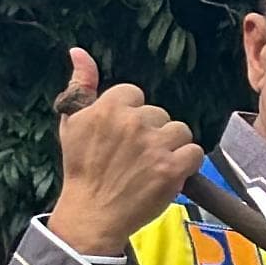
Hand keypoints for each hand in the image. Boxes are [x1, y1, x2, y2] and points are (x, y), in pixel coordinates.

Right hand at [49, 45, 201, 258]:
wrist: (91, 213)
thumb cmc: (81, 168)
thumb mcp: (71, 122)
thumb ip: (81, 84)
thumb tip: (78, 51)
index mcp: (108, 107)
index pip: (136, 95)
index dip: (131, 117)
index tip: (122, 138)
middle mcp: (132, 123)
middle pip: (159, 114)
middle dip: (152, 133)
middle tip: (134, 157)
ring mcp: (153, 146)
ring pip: (180, 131)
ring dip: (171, 147)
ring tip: (152, 165)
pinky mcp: (171, 169)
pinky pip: (194, 152)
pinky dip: (186, 164)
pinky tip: (168, 173)